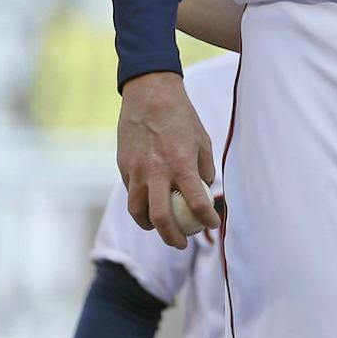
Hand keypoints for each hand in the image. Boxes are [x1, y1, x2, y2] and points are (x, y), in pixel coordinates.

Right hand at [118, 72, 219, 249]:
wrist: (148, 94)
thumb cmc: (181, 116)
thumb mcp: (202, 140)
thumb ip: (203, 168)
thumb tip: (203, 190)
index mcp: (180, 163)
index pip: (196, 203)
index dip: (207, 219)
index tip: (212, 224)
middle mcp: (156, 171)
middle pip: (161, 218)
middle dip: (173, 238)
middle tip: (182, 243)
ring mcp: (136, 170)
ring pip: (138, 211)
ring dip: (150, 226)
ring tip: (161, 229)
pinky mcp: (123, 167)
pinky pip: (131, 193)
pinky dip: (140, 204)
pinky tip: (150, 202)